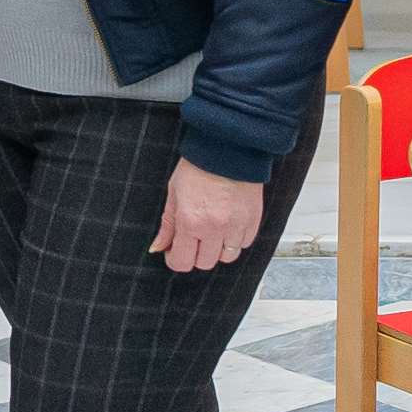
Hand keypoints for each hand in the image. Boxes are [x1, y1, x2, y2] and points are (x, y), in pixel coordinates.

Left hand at [150, 157, 263, 274]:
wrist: (228, 147)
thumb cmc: (199, 166)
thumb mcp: (174, 193)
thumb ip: (167, 225)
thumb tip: (159, 247)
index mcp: (190, 221)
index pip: (182, 261)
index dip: (175, 259)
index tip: (175, 252)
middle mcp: (214, 228)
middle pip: (204, 263)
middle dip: (196, 254)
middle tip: (194, 238)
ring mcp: (236, 226)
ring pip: (227, 257)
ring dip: (218, 249)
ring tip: (213, 231)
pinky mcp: (253, 220)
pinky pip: (244, 244)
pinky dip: (236, 240)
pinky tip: (229, 225)